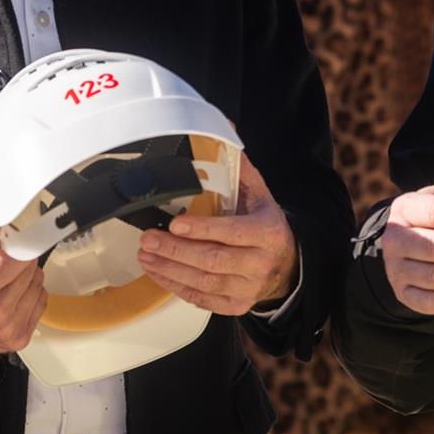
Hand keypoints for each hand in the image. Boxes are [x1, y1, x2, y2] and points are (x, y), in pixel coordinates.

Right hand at [0, 163, 46, 358]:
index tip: (16, 235)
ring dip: (24, 276)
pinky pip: (39, 303)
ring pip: (38, 285)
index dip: (18, 243)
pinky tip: (7, 291)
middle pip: (30, 270)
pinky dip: (28, 293)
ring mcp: (6, 330)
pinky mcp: (15, 339)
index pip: (18, 259)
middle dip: (17, 258)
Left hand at [137, 159, 297, 314]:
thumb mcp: (259, 195)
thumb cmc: (265, 225)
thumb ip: (238, 167)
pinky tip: (158, 271)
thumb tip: (225, 128)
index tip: (175, 224)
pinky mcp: (236, 305)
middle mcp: (260, 263)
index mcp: (268, 233)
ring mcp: (248, 288)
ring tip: (146, 254)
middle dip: (175, 250)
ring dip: (169, 269)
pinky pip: (201, 299)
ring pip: (203, 282)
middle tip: (148, 239)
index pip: (232, 232)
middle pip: (213, 260)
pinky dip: (175, 286)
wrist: (287, 265)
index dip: (203, 230)